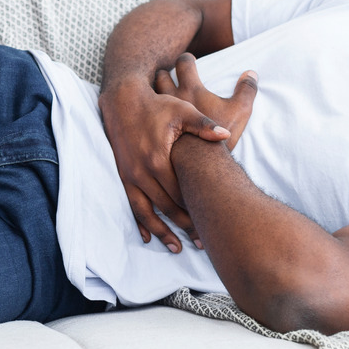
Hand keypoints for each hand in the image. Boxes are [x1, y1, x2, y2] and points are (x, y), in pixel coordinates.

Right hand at [98, 57, 256, 252]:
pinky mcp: (123, 175)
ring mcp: (130, 176)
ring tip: (177, 248)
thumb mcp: (182, 111)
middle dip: (184, 226)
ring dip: (162, 231)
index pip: (181, 193)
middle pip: (166, 207)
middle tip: (201, 242)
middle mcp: (142, 172)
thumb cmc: (157, 105)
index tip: (211, 223)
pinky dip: (140, 222)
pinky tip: (149, 237)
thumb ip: (203, 125)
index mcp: (158, 159)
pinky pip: (131, 205)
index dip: (196, 210)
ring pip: (147, 212)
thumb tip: (224, 134)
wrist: (123, 100)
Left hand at [156, 53, 257, 150]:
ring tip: (161, 96)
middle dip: (165, 73)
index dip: (186, 59)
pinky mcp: (156, 131)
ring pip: (152, 96)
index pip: (184, 63)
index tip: (188, 60)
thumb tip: (252, 73)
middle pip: (161, 76)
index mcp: (191, 89)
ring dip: (156, 93)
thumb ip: (247, 90)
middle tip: (169, 75)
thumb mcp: (240, 111)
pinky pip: (148, 118)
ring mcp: (161, 116)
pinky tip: (154, 121)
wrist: (199, 162)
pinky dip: (152, 115)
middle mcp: (172, 98)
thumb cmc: (220, 135)